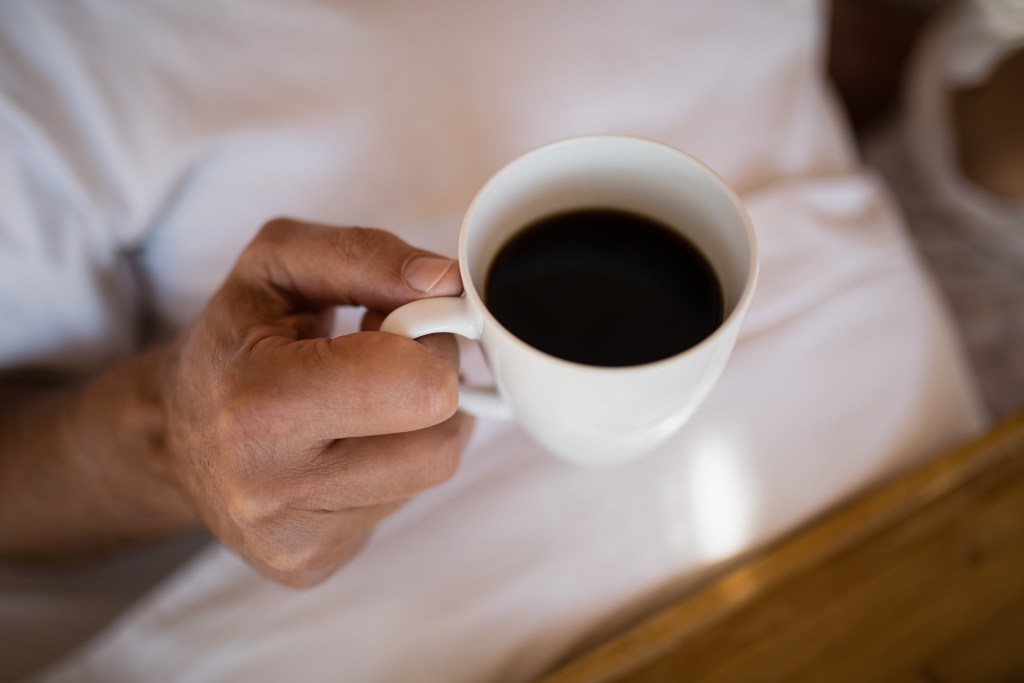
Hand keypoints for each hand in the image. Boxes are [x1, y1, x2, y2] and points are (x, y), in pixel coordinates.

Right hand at [162, 219, 472, 586]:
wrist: (173, 431)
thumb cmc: (234, 340)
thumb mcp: (277, 264)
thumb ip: (364, 255)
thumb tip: (447, 282)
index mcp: (255, 406)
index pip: (417, 384)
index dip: (428, 342)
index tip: (398, 322)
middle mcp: (268, 488)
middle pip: (439, 440)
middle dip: (430, 385)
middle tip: (385, 359)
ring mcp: (292, 540)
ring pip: (431, 473)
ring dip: (416, 426)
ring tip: (361, 400)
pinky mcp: (308, 565)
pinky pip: (403, 505)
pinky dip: (392, 466)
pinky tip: (346, 445)